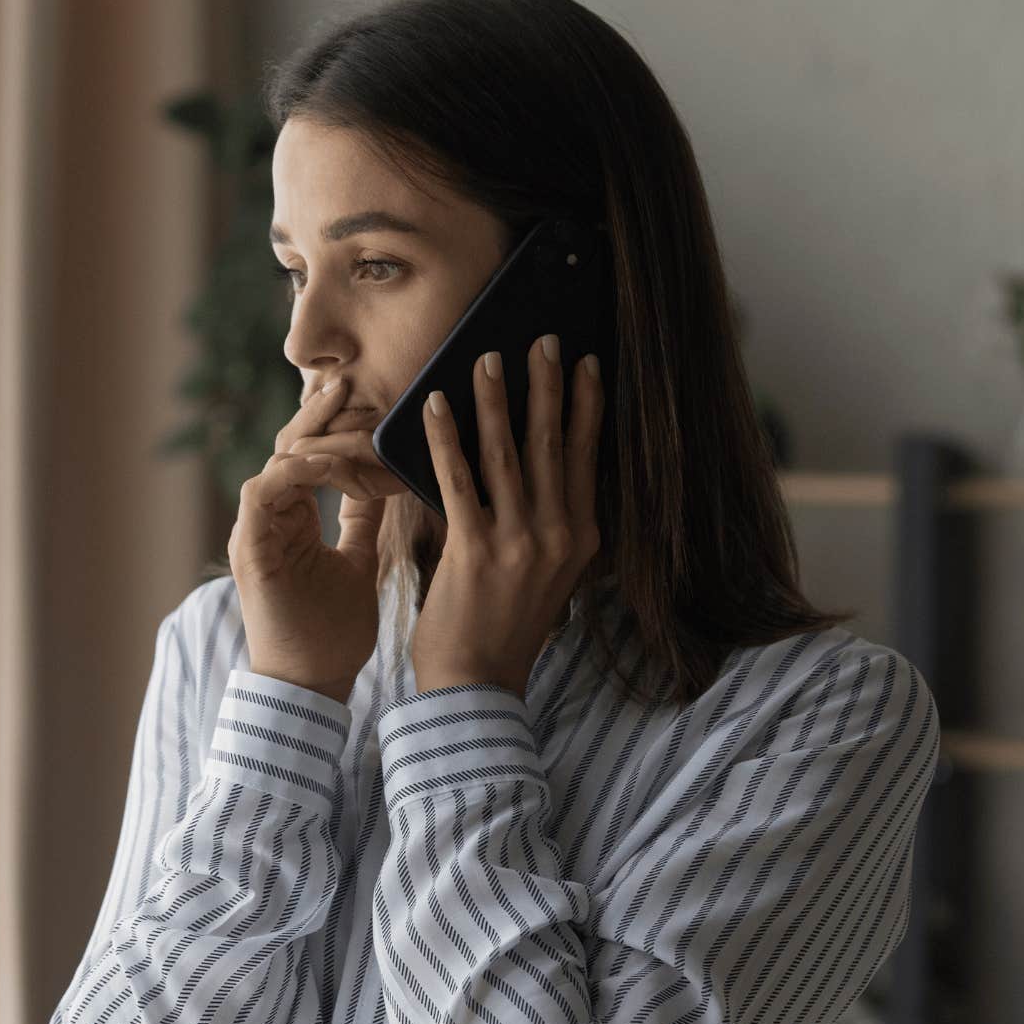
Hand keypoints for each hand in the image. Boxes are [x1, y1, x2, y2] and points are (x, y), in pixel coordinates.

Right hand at [229, 376, 390, 702]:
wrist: (312, 685)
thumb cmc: (334, 633)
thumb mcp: (358, 561)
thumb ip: (361, 520)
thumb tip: (382, 482)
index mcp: (292, 518)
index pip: (308, 454)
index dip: (333, 425)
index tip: (366, 396)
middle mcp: (269, 519)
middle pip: (287, 448)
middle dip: (317, 413)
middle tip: (347, 379)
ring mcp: (255, 532)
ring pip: (274, 462)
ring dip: (310, 437)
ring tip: (344, 412)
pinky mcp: (249, 549)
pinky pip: (262, 493)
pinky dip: (291, 473)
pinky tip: (325, 461)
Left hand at [409, 334, 603, 697]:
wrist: (476, 684)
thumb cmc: (504, 627)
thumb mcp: (548, 575)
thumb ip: (549, 525)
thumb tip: (538, 469)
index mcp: (580, 539)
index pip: (587, 457)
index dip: (587, 406)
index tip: (588, 364)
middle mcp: (558, 536)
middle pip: (553, 444)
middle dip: (548, 385)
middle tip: (543, 339)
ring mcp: (518, 542)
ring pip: (507, 453)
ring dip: (496, 400)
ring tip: (487, 358)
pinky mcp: (474, 549)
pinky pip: (457, 479)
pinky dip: (445, 437)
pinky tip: (435, 404)